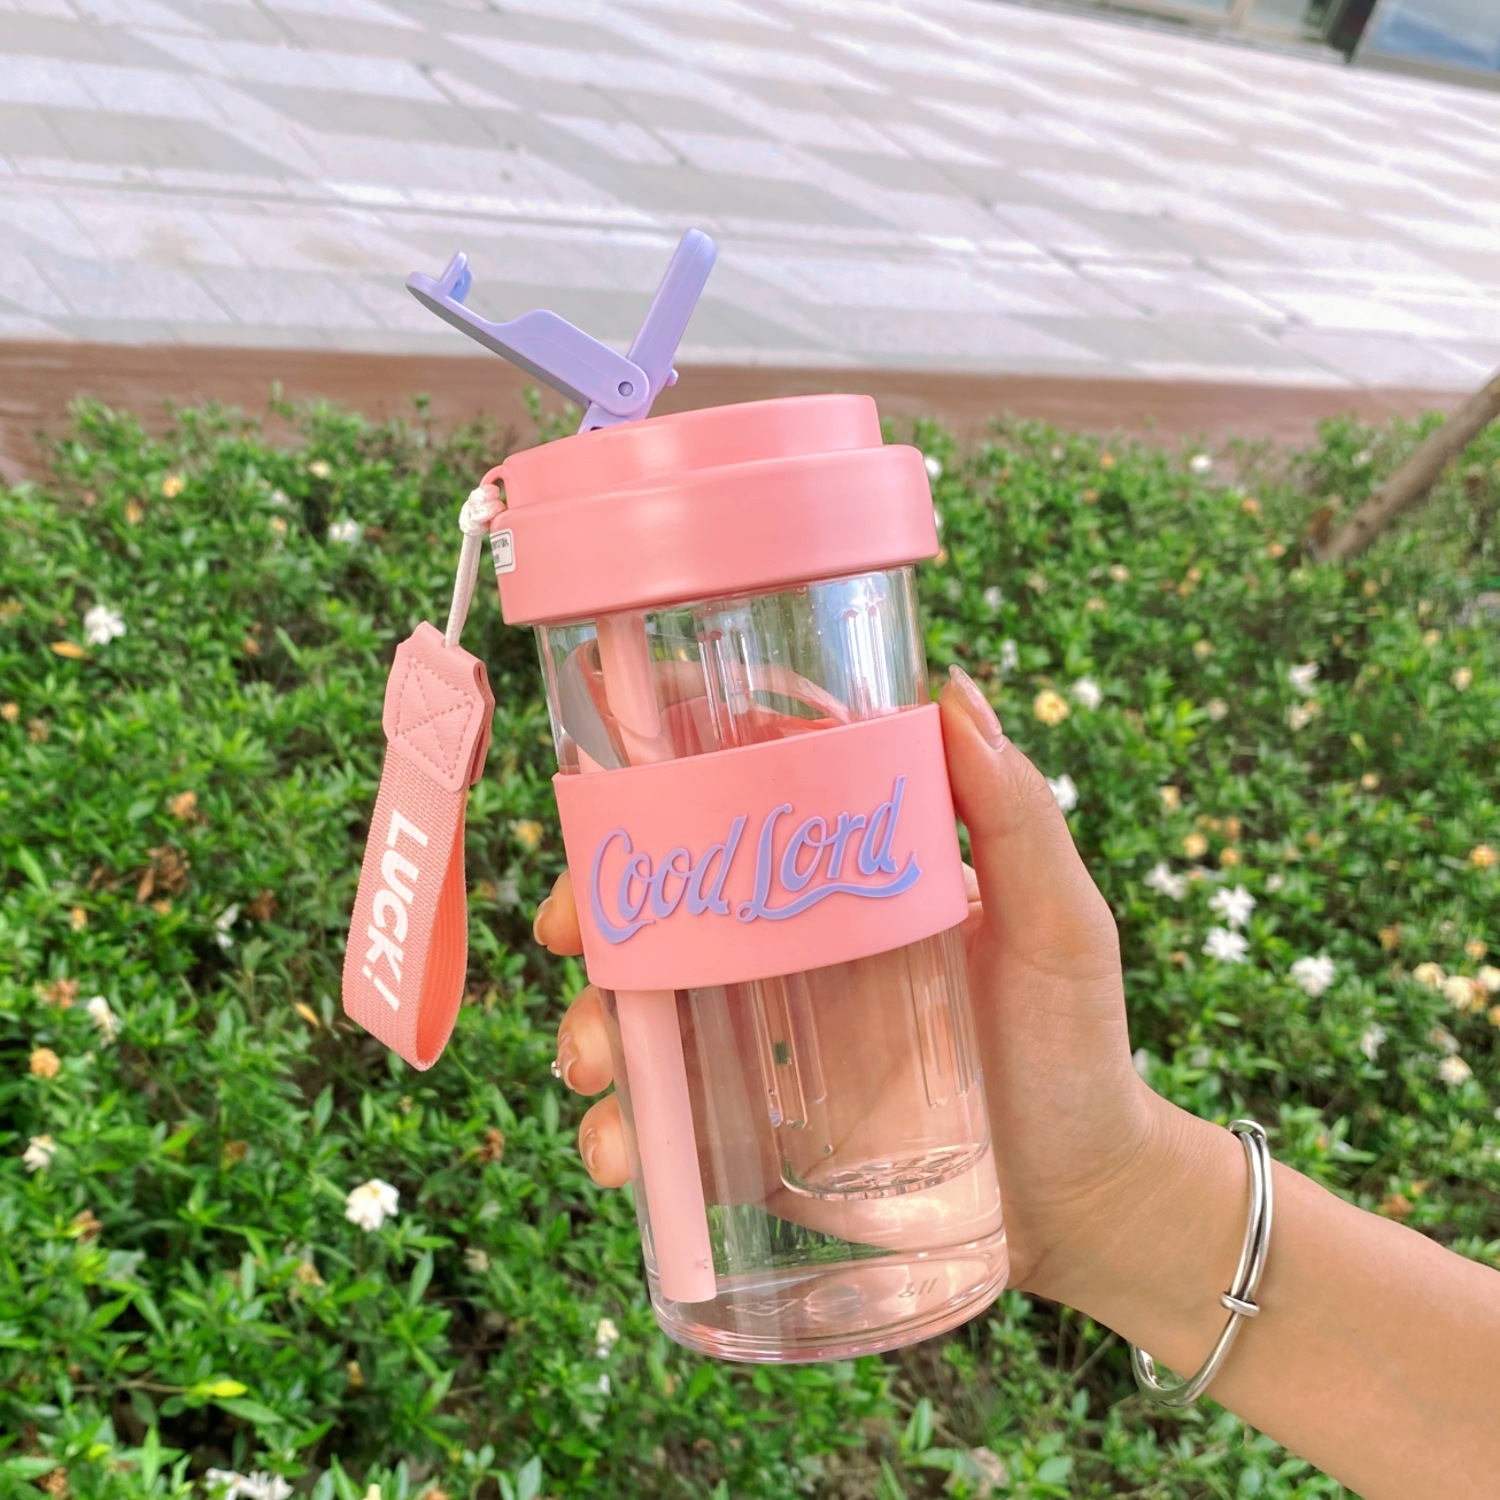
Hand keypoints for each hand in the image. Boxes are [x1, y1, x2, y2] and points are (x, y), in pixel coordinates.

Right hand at [534, 665, 1169, 1297]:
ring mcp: (765, 1037)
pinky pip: (665, 1116)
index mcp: (845, 882)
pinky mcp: (753, 1127)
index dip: (668, 769)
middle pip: (663, 902)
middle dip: (595, 906)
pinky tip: (623, 1152)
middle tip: (568, 930)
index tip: (614, 755)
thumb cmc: (1078, 1051)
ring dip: (593, 1023)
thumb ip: (1019, 820)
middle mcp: (791, 947)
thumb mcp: (1060, 928)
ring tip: (596, 1064)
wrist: (1081, 1204)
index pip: (744, 798)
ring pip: (643, 1007)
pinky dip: (624, 1129)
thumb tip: (957, 692)